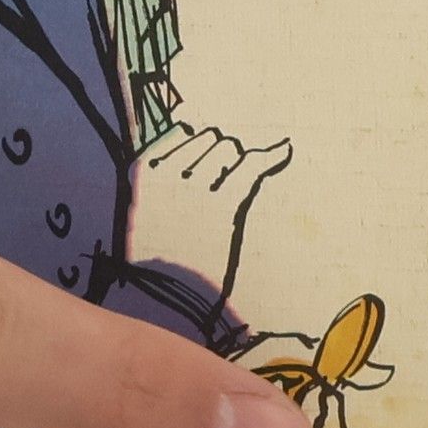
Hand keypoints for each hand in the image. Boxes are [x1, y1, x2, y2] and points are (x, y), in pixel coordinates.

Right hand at [127, 123, 293, 298]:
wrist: (168, 296)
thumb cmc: (159, 252)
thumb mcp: (146, 208)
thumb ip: (164, 172)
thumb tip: (191, 131)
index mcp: (143, 172)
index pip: (182, 133)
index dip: (199, 148)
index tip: (205, 165)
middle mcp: (167, 175)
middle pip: (209, 138)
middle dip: (220, 155)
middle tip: (220, 185)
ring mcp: (195, 189)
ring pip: (228, 149)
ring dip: (237, 163)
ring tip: (232, 192)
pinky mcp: (223, 205)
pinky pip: (252, 166)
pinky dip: (271, 156)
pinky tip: (284, 149)